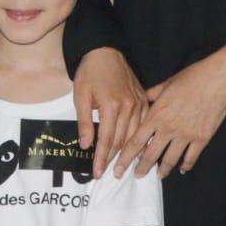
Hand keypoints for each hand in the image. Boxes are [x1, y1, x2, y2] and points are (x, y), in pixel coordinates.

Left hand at [74, 48, 147, 175]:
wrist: (105, 51)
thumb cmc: (90, 73)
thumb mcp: (80, 96)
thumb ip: (84, 122)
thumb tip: (86, 145)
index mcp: (111, 106)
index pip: (106, 139)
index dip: (101, 158)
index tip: (97, 173)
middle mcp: (129, 107)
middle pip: (122, 141)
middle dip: (115, 160)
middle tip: (109, 175)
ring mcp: (139, 103)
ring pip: (135, 135)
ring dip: (129, 153)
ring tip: (124, 168)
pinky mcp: (144, 100)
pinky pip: (144, 124)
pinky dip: (141, 138)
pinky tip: (139, 149)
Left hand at [125, 54, 225, 178]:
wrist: (217, 81)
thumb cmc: (191, 78)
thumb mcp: (165, 84)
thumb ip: (151, 95)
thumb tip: (142, 99)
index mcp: (156, 116)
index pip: (135, 142)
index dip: (125, 158)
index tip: (118, 169)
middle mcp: (168, 129)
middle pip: (150, 155)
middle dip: (141, 168)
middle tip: (136, 176)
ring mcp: (185, 136)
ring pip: (170, 159)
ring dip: (163, 170)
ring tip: (158, 176)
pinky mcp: (202, 138)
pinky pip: (191, 157)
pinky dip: (186, 165)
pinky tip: (183, 169)